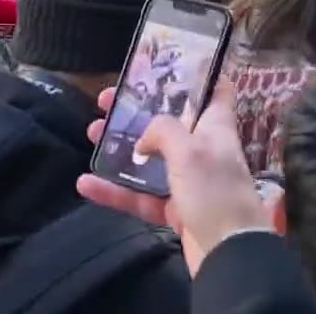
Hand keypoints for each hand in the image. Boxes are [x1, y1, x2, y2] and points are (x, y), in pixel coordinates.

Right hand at [77, 78, 269, 275]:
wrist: (229, 252)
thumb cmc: (214, 190)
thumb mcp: (189, 149)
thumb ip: (163, 130)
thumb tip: (144, 138)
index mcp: (216, 128)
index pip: (216, 91)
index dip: (200, 75)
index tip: (171, 64)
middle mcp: (204, 150)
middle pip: (170, 123)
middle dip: (138, 111)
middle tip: (105, 102)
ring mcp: (189, 182)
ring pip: (151, 159)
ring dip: (121, 147)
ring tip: (90, 134)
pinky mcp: (176, 210)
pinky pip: (141, 196)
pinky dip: (116, 191)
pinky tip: (86, 184)